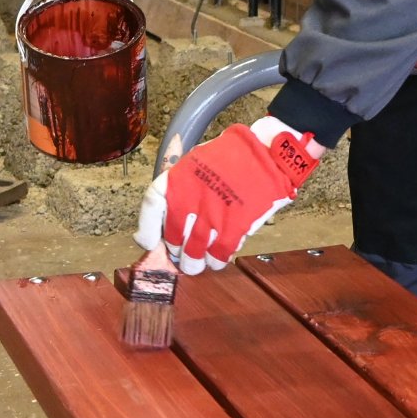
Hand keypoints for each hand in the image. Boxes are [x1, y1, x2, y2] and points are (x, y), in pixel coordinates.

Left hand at [136, 116, 324, 273]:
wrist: (268, 155)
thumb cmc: (234, 156)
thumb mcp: (197, 161)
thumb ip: (180, 186)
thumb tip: (165, 215)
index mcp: (178, 179)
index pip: (151, 207)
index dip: (147, 229)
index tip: (149, 241)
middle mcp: (191, 200)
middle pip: (172, 239)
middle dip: (176, 251)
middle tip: (180, 252)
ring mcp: (212, 216)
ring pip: (194, 254)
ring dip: (194, 262)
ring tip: (197, 262)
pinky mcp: (234, 228)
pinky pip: (218, 255)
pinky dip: (216, 261)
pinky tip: (216, 258)